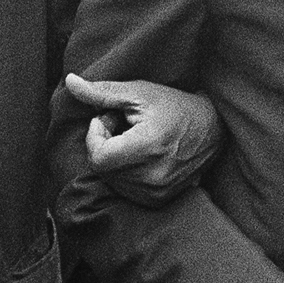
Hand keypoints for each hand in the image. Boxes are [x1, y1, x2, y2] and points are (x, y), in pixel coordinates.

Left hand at [65, 74, 222, 206]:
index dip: (95, 135)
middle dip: (104, 145)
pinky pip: (125, 190)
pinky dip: (124, 172)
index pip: (97, 157)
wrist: (214, 128)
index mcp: (148, 148)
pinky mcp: (160, 200)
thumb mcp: (138, 92)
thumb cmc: (174, 105)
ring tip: (134, 139)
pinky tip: (141, 155)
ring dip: (114, 159)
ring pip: (111, 180)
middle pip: (102, 169)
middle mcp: (154, 176)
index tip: (108, 118)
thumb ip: (102, 91)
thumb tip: (69, 82)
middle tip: (123, 126)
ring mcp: (158, 192)